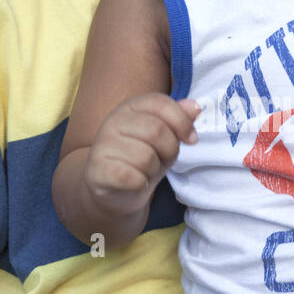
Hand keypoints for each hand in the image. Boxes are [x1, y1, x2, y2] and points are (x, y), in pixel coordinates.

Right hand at [84, 93, 200, 212]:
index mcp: (131, 107)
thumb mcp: (166, 137)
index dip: (182, 122)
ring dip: (153, 171)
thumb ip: (179, 120)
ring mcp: (103, 145)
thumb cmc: (142, 159)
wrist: (114, 190)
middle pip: (156, 131)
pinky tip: (137, 183)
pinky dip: (140, 183)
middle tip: (162, 160)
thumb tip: (196, 106)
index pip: (161, 103)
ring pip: (145, 158)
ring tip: (146, 172)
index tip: (191, 140)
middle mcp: (114, 121)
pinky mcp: (97, 170)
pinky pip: (130, 176)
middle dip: (169, 151)